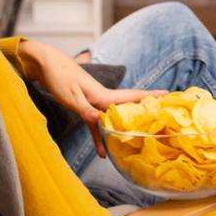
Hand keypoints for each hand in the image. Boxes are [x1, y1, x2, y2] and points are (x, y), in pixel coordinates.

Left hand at [16, 41, 163, 156]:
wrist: (46, 65)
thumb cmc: (59, 77)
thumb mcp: (71, 96)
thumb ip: (86, 110)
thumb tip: (101, 121)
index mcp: (103, 95)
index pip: (132, 96)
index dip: (150, 96)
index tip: (169, 95)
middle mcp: (102, 98)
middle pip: (129, 106)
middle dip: (145, 110)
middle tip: (163, 115)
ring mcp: (94, 102)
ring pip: (114, 117)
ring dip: (124, 128)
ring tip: (136, 140)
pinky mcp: (84, 106)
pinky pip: (97, 123)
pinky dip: (99, 136)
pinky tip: (101, 150)